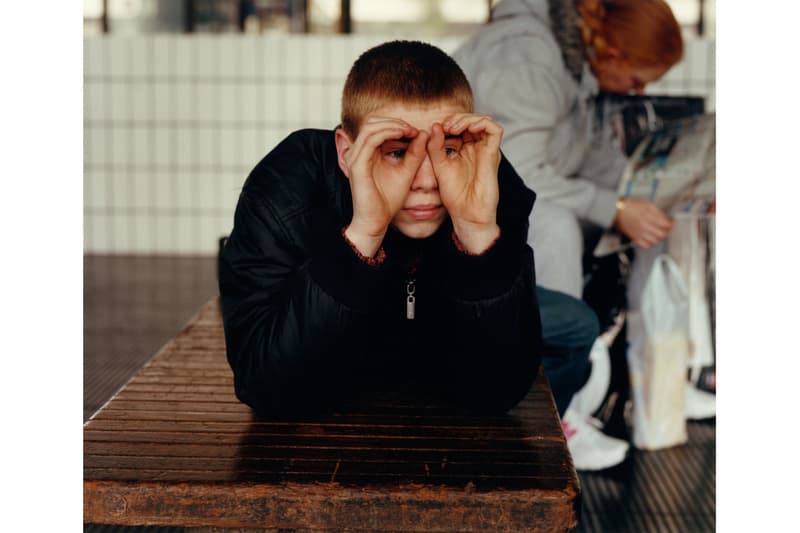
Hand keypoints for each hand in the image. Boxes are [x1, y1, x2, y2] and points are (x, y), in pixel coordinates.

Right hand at [340, 119, 428, 255]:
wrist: (376, 221)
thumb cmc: (387, 200)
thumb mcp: (407, 172)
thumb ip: (414, 153)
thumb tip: (423, 133)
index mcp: (366, 153)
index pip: (378, 126)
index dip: (397, 124)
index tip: (416, 131)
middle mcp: (357, 152)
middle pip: (372, 122)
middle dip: (394, 121)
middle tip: (412, 128)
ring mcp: (355, 157)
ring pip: (371, 127)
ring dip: (392, 125)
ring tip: (409, 130)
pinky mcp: (357, 165)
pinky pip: (371, 140)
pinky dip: (387, 133)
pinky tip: (402, 136)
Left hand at [428, 114, 501, 253]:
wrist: (466, 213)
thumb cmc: (454, 194)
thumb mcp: (439, 166)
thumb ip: (435, 146)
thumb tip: (435, 125)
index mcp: (463, 149)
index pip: (460, 125)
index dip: (448, 122)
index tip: (435, 130)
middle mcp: (476, 147)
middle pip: (471, 120)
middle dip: (457, 118)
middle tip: (445, 126)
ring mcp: (486, 150)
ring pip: (483, 121)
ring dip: (467, 119)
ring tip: (453, 127)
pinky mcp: (493, 154)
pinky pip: (495, 130)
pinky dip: (482, 123)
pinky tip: (468, 129)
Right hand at [613, 198, 673, 247]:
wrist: (616, 211)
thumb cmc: (630, 206)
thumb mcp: (646, 204)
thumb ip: (657, 211)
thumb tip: (666, 218)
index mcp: (649, 216)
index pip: (666, 224)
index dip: (671, 223)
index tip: (670, 222)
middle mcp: (645, 225)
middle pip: (662, 234)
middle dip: (666, 231)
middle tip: (666, 228)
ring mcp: (640, 232)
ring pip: (655, 241)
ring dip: (659, 237)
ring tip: (658, 233)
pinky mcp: (635, 237)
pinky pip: (646, 245)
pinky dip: (650, 243)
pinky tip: (650, 238)